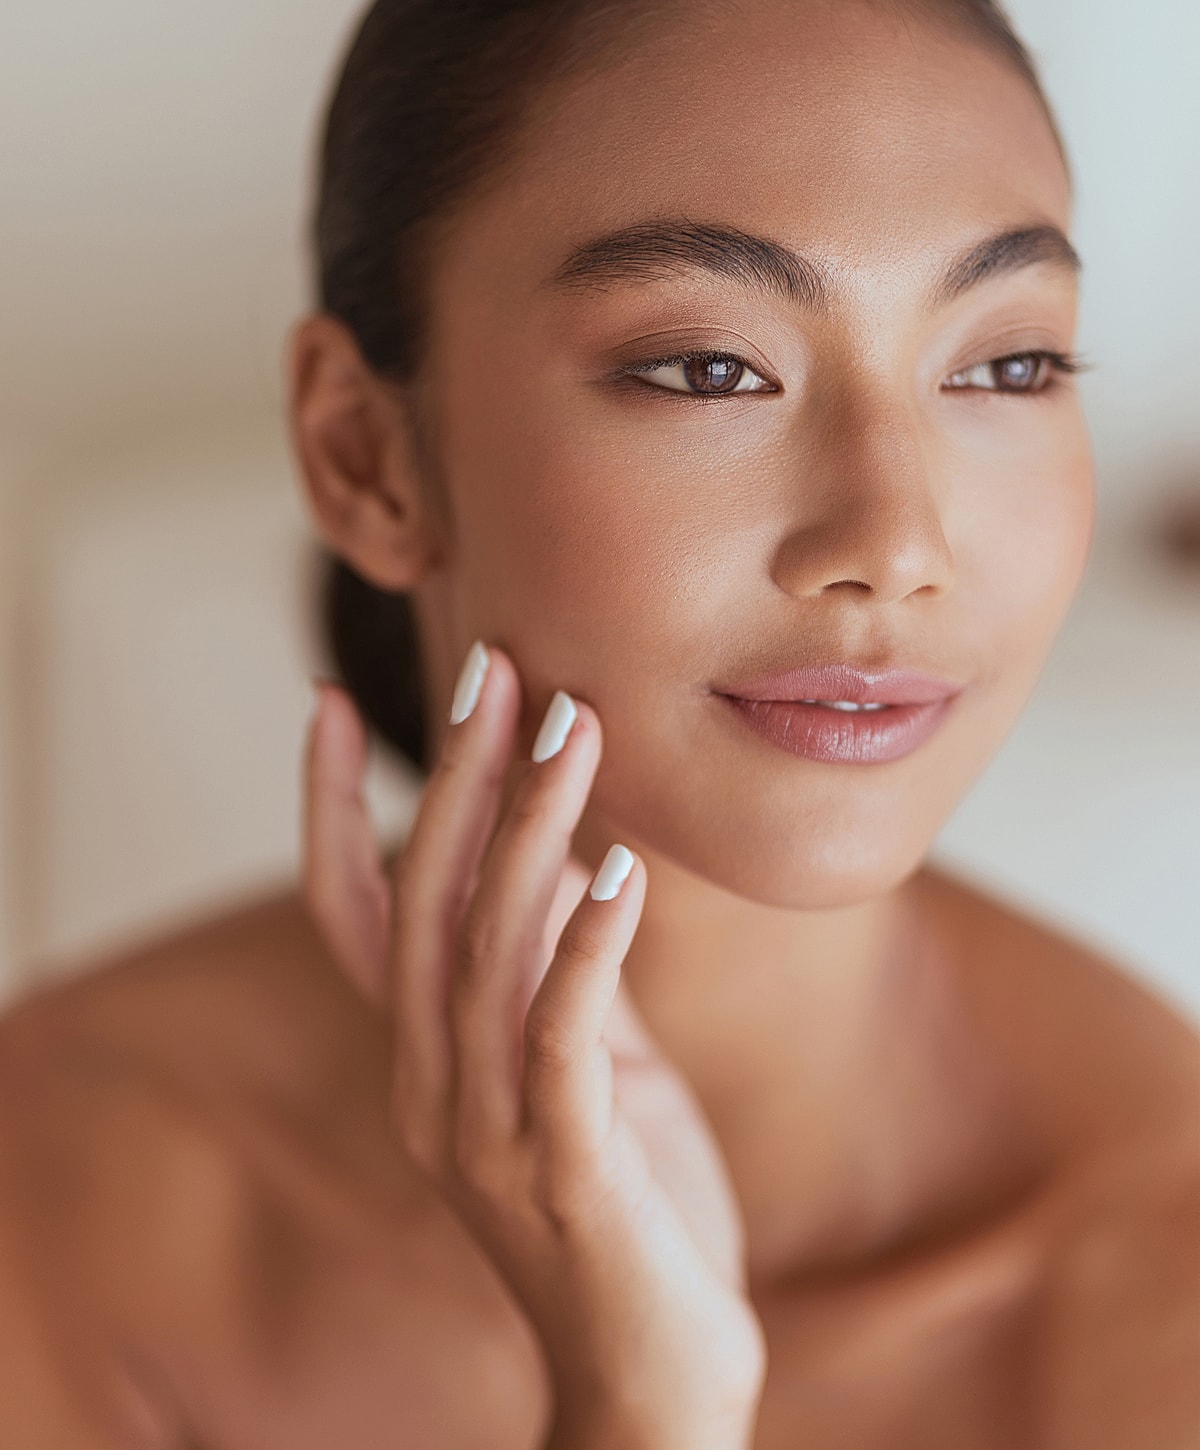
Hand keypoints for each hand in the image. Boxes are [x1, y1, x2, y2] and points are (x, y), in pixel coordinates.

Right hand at [303, 645, 765, 1446]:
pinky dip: (587, 946)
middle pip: (421, 904)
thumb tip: (574, 850)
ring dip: (530, 829)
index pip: (354, 912)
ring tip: (574, 728)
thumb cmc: (632, 1205)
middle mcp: (430, 1087)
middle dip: (454, 777)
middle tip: (492, 666)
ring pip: (487, 951)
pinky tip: (623, 869)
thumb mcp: (594, 1068)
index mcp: (426, 1058)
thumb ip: (570, 972)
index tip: (331, 701)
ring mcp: (487, 1133)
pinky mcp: (565, 1168)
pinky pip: (564, 1037)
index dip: (328, 806)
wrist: (656, 1374)